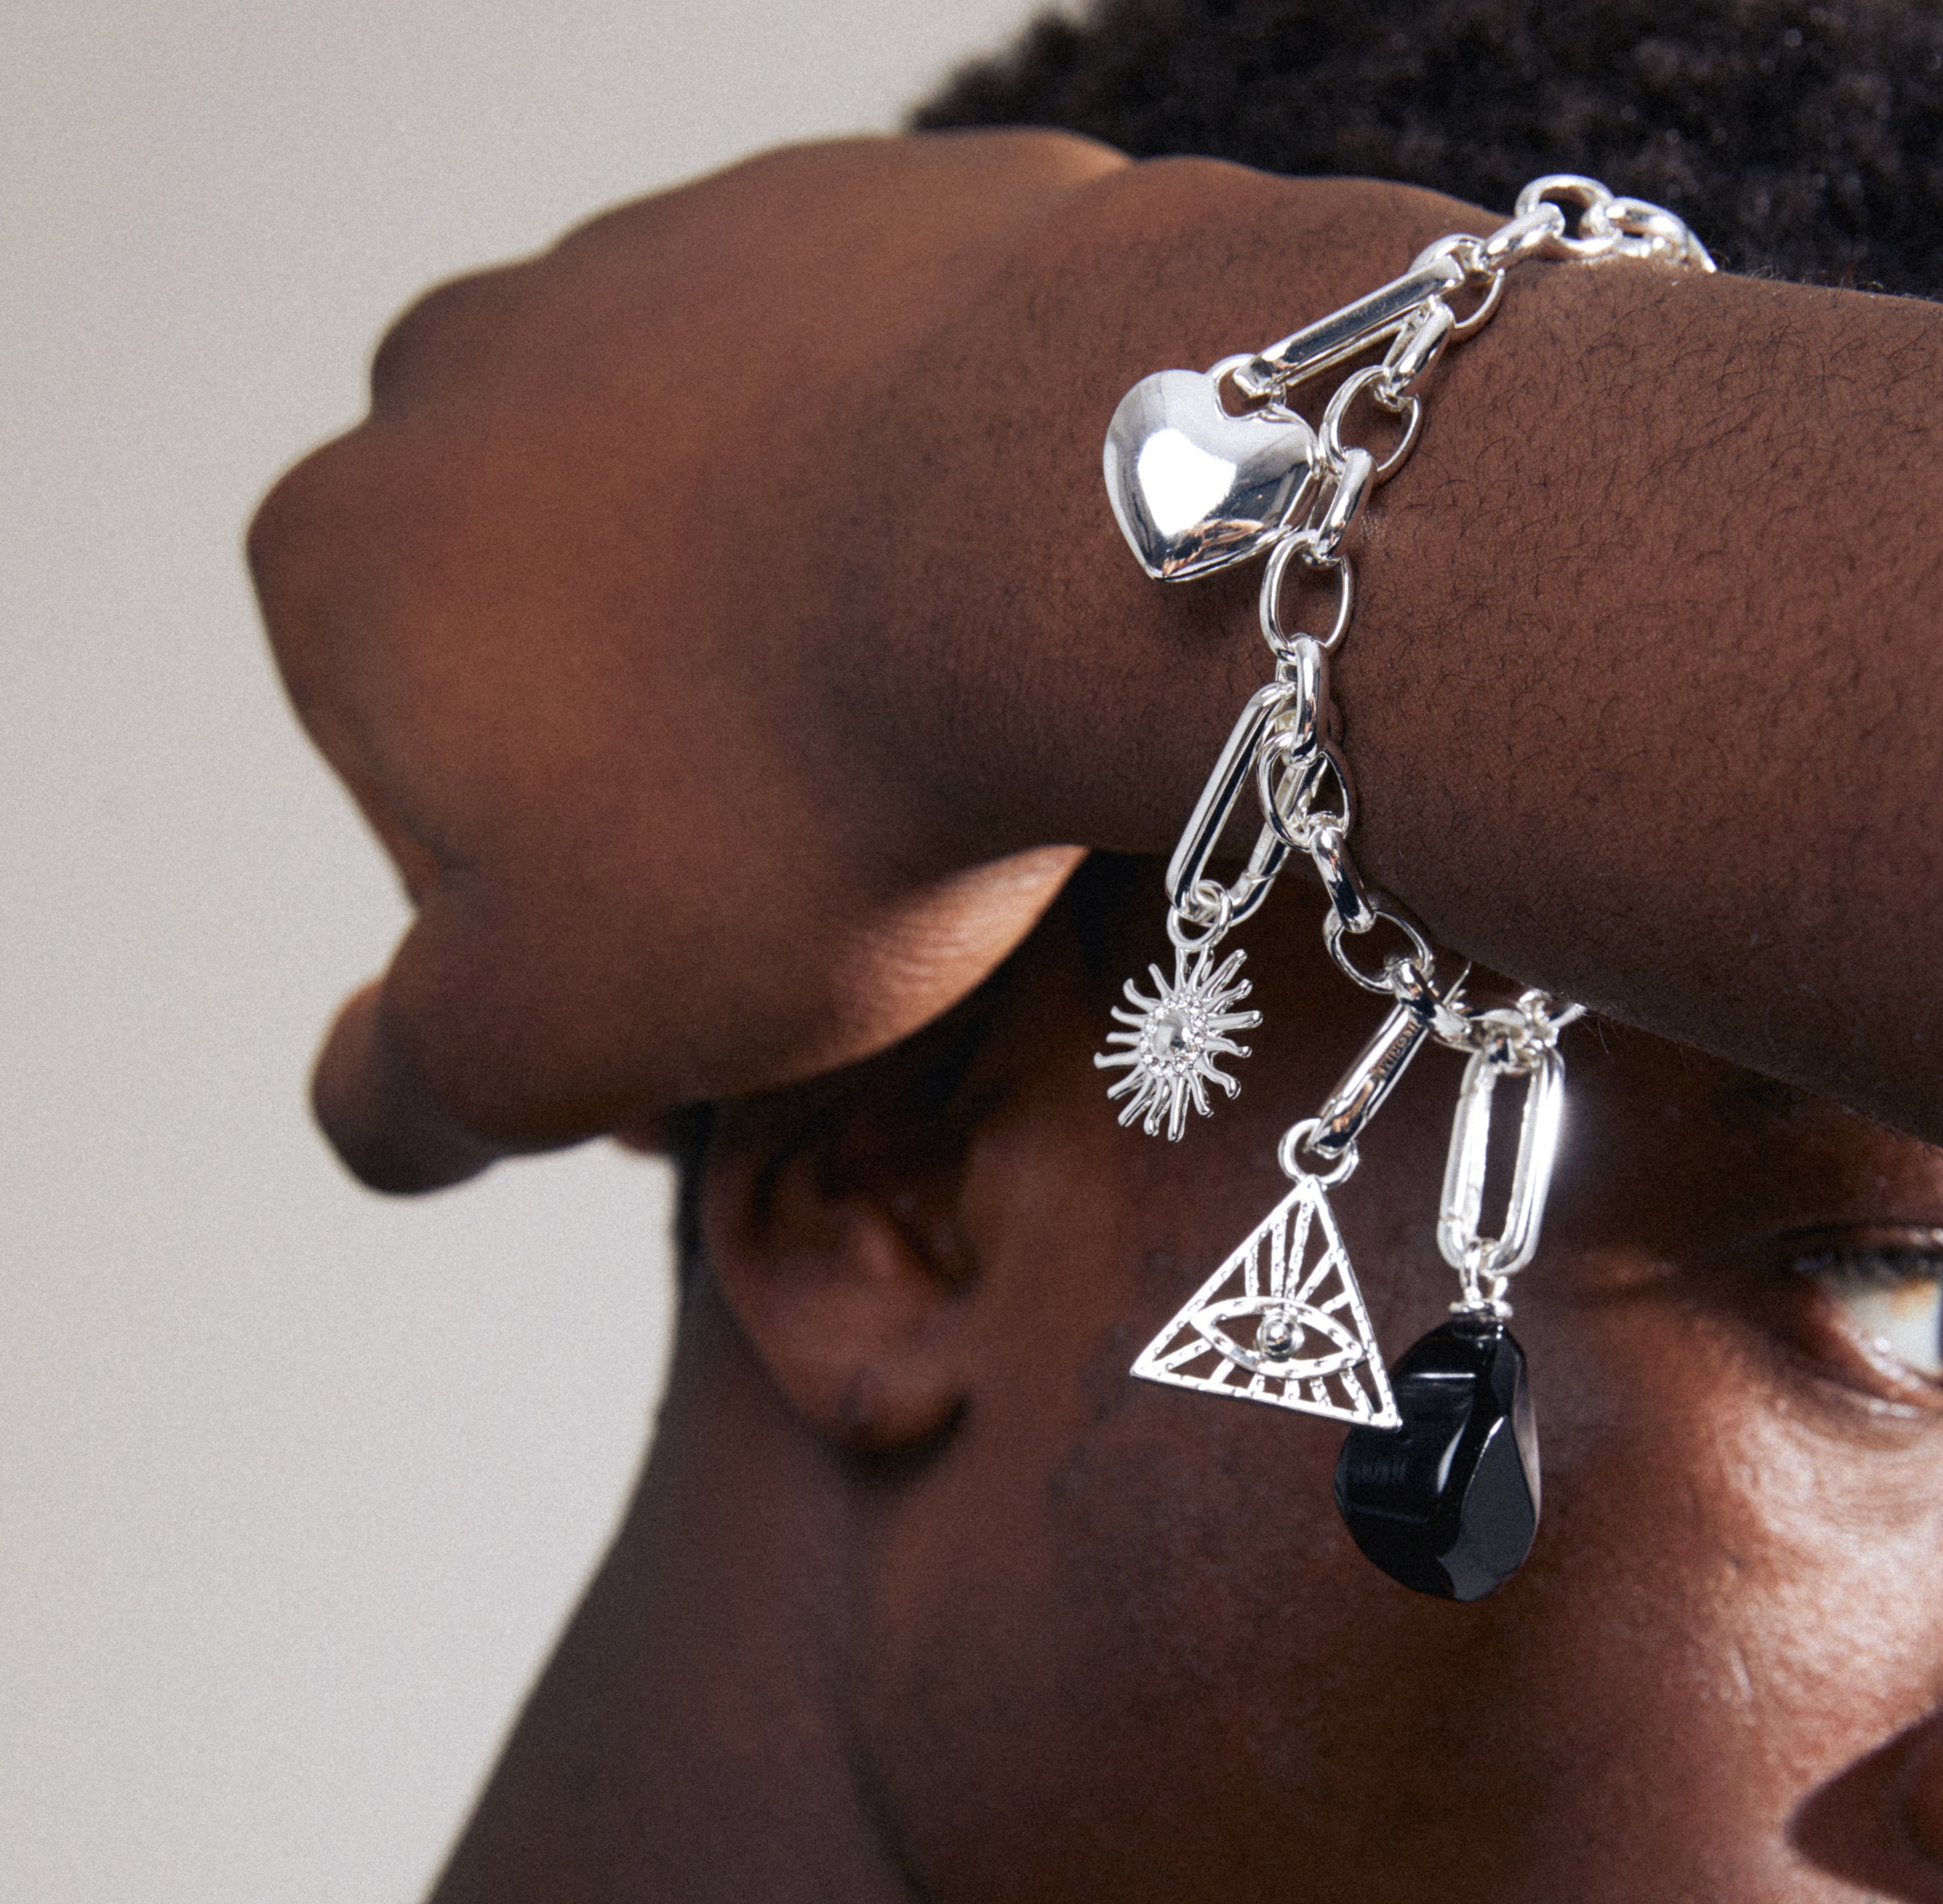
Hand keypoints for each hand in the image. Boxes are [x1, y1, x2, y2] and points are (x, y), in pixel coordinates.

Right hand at [253, 131, 1132, 1190]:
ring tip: (937, 757)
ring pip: (718, 540)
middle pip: (569, 666)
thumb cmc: (796, 795)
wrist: (1069, 543)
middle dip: (681, 794)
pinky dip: (910, 530)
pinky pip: (868, 429)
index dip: (584, 942)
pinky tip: (992, 623)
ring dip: (792, 658)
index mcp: (340, 561)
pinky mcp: (861, 228)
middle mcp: (466, 373)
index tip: (726, 1011)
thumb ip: (417, 1086)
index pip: (436, 819)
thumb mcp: (559, 1026)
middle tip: (850, 896)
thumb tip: (376, 1103)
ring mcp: (671, 266)